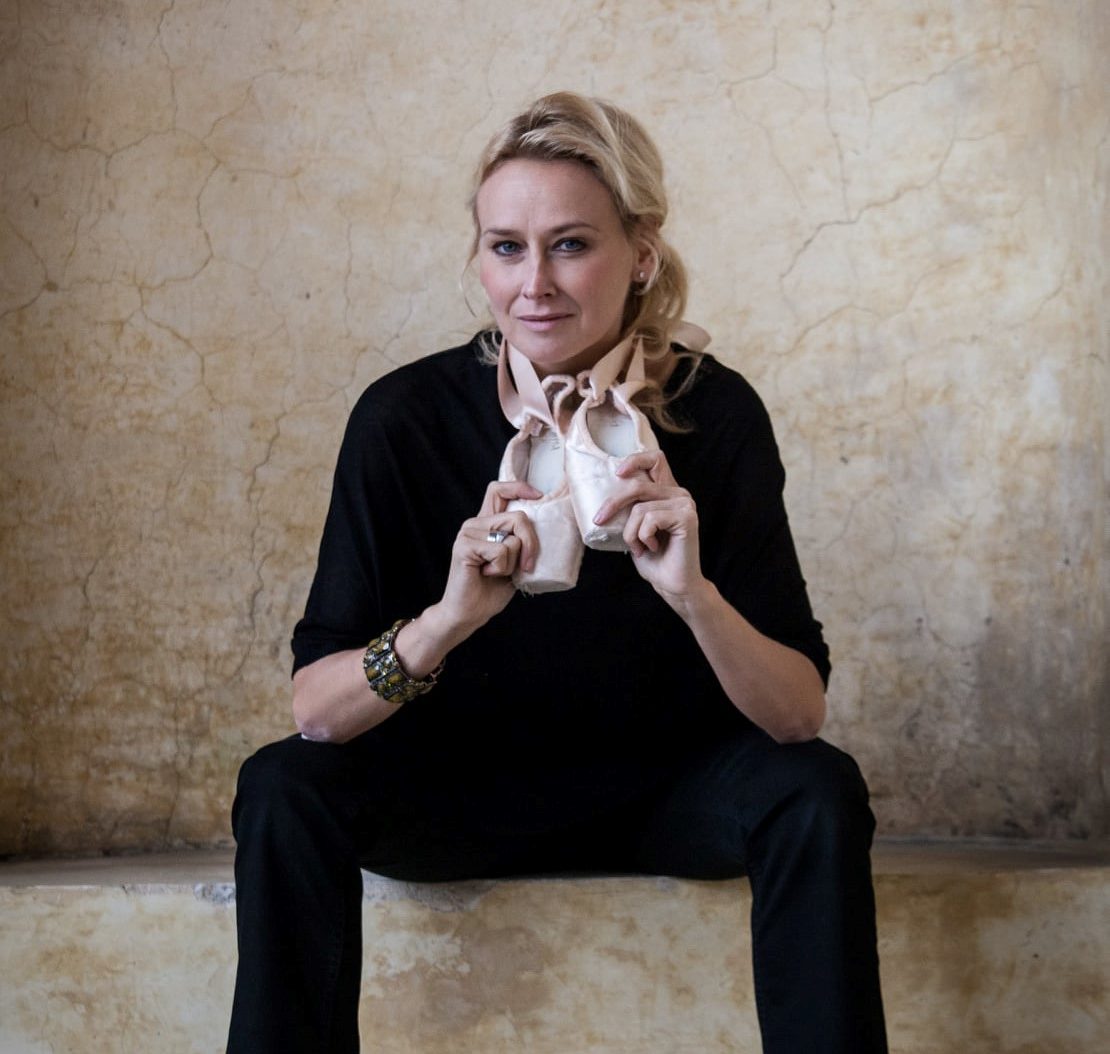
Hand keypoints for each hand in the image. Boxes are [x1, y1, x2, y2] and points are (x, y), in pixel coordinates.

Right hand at [436, 480, 540, 631]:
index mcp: (486, 523)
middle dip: (531, 543)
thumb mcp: (514, 562)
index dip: (519, 487)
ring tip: (496, 572)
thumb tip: (548, 529)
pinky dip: (501, 569)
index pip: (499, 490)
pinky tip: (486, 575)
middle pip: (518, 516)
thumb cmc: (492, 589)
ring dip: (513, 562)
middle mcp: (475, 524)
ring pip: (512, 538)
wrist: (469, 613)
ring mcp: (467, 533)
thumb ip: (521, 542)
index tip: (539, 496)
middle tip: (526, 566)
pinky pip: (500, 551)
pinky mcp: (464, 546)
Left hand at [593, 451, 706, 607]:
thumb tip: (601, 497)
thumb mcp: (634, 528)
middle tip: (600, 519)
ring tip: (639, 547)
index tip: (617, 473)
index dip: (635, 460)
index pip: (655, 459)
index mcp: (666, 492)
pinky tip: (652, 548)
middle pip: (638, 485)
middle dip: (614, 503)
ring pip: (640, 508)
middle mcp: (678, 493)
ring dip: (630, 532)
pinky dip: (643, 537)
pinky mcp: (687, 517)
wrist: (672, 584)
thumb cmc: (653, 558)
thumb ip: (629, 509)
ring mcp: (685, 504)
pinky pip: (650, 519)